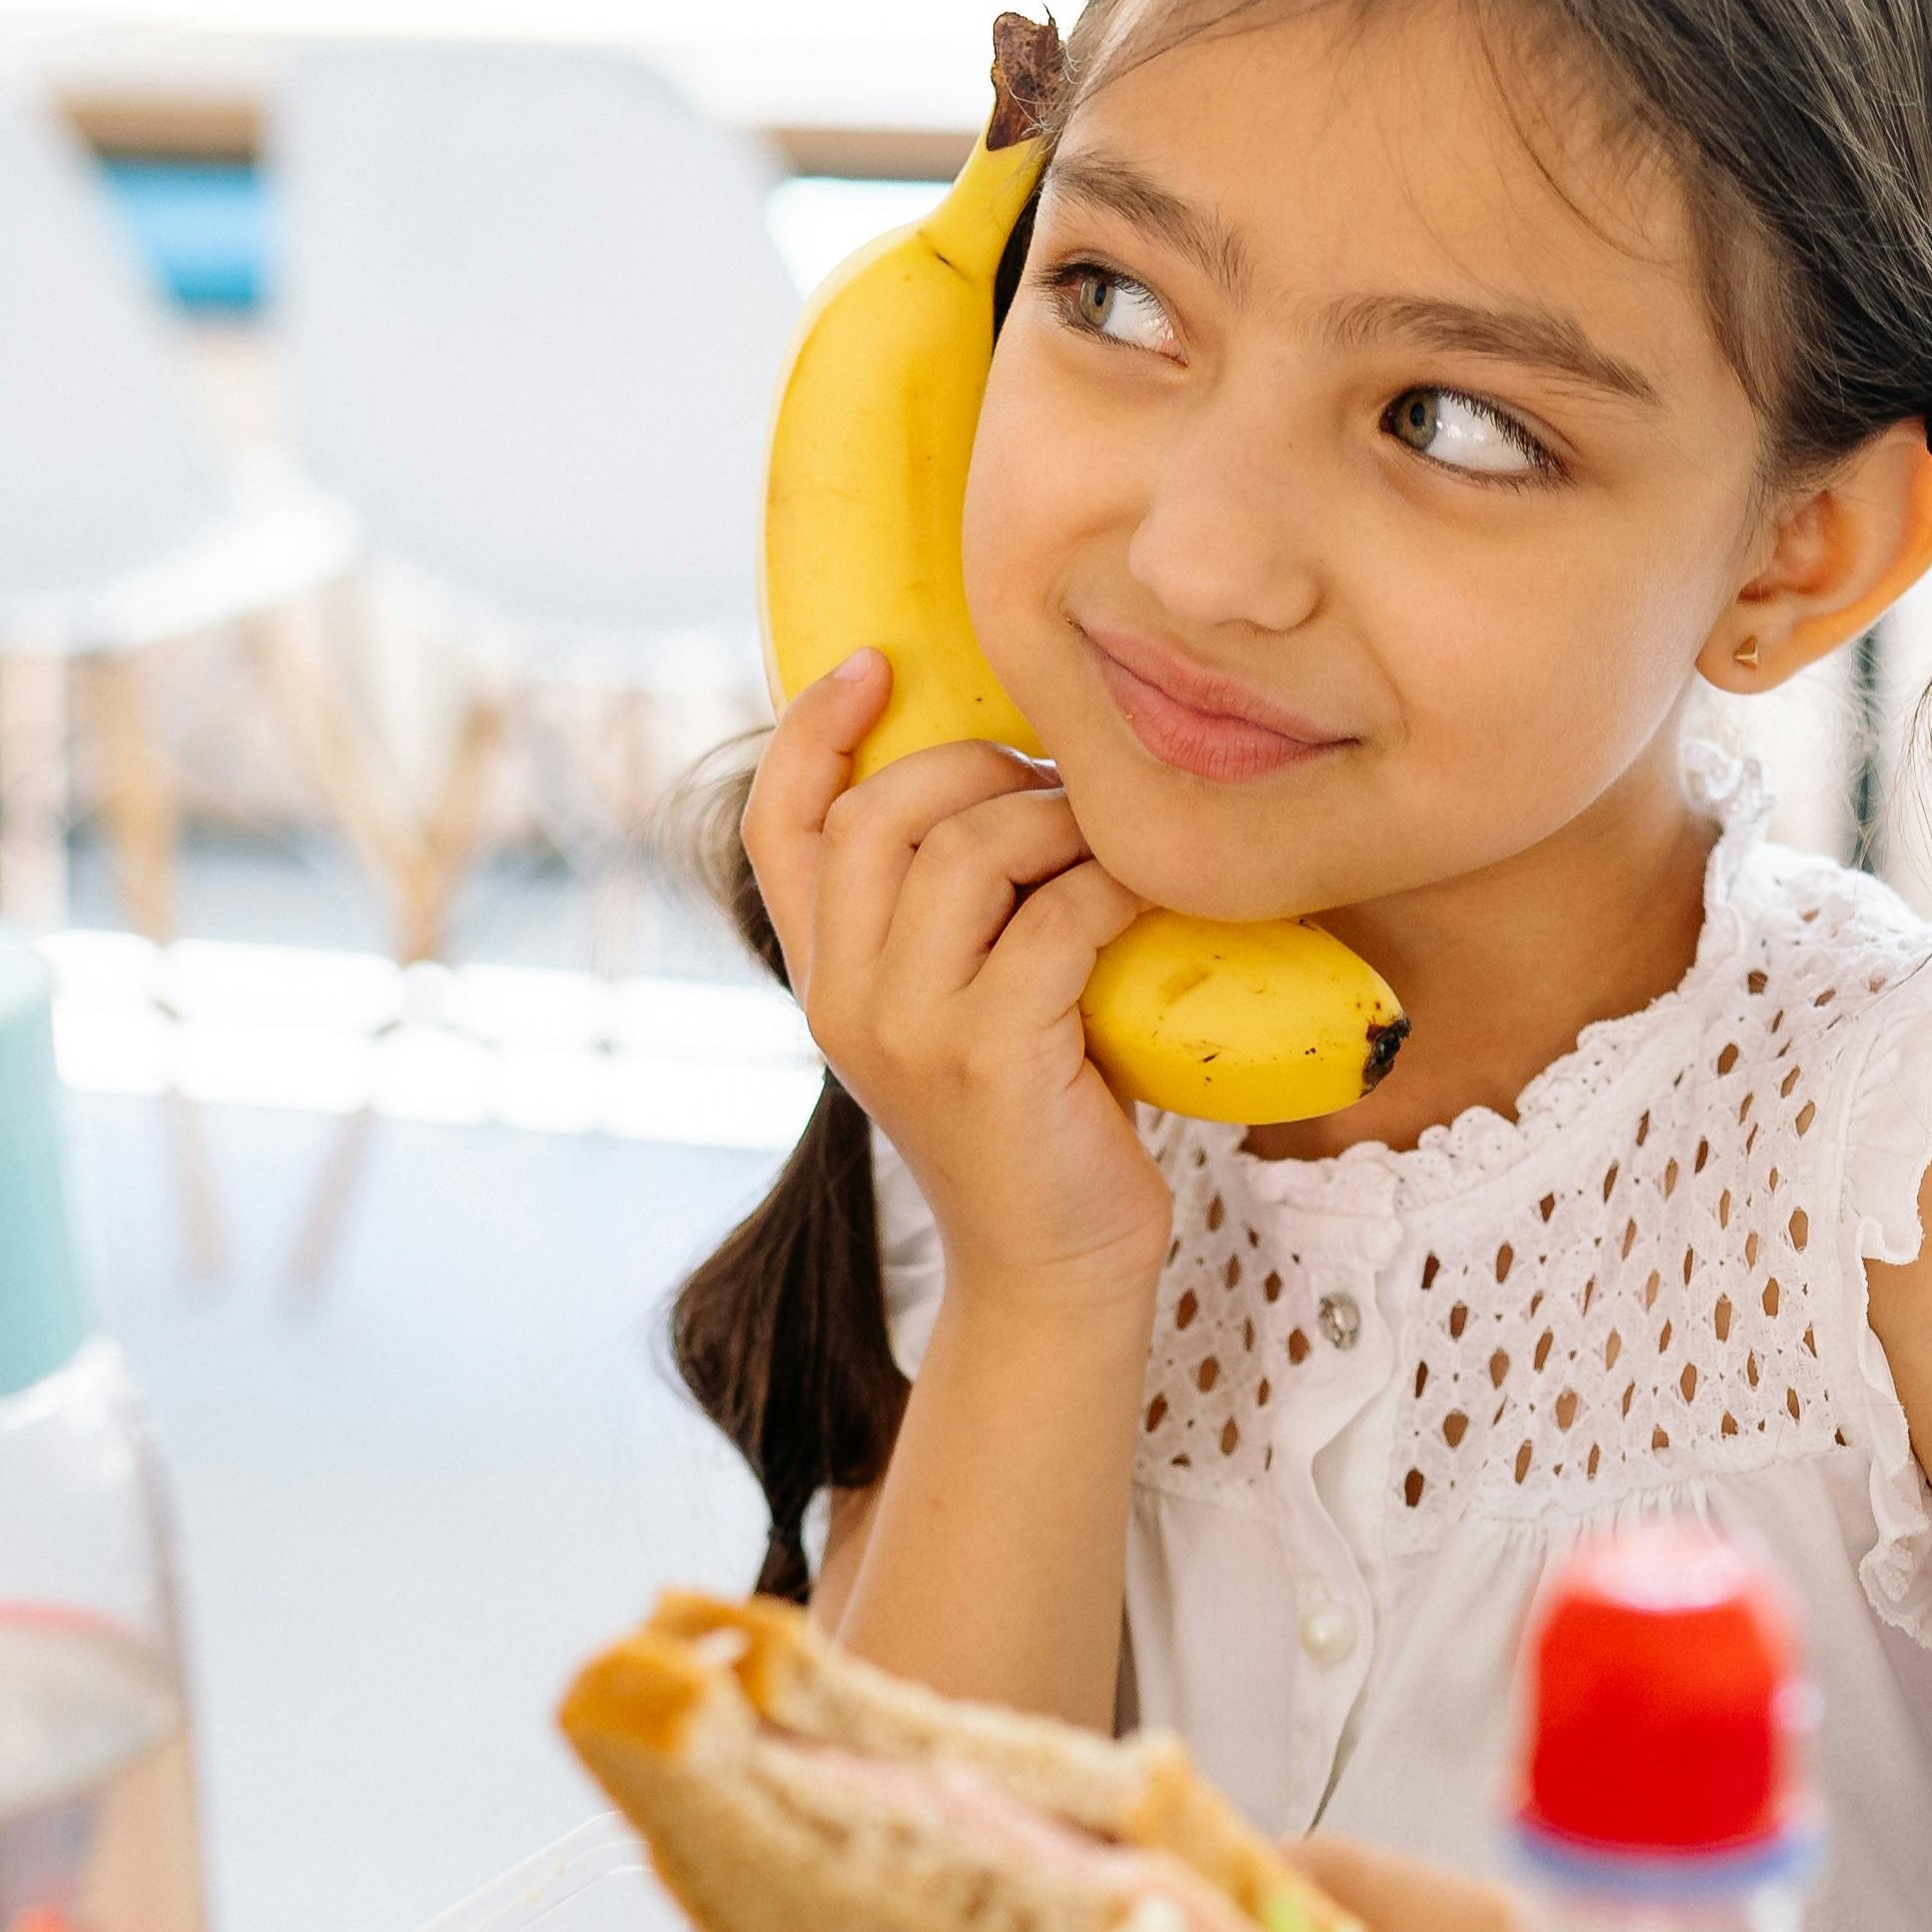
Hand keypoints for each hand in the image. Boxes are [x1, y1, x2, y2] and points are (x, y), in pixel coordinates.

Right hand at [740, 650, 1167, 1298]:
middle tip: (1056, 784)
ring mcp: (909, 1030)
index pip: (778, 823)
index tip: (874, 660)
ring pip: (967, 851)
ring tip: (1111, 841)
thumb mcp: (960, 1005)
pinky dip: (1114, 886)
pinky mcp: (990, 1057)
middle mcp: (842, 997)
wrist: (1053, 1271)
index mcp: (823, 975)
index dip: (813, 728)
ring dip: (1059, 822)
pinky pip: (1056, 918)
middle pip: (880, 812)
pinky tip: (1152, 895)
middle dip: (978, 766)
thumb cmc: (1035, 1119)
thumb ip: (947, 913)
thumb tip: (1009, 776)